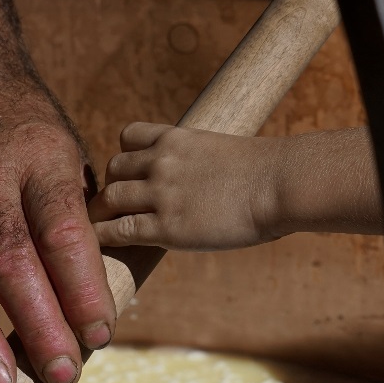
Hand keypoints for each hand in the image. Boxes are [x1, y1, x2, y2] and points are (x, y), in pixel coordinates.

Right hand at [0, 70, 114, 382]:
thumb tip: (96, 299)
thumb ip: (76, 216)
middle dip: (37, 324)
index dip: (82, 288)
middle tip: (61, 376)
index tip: (101, 336)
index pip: (62, 230)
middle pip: (8, 259)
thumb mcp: (63, 149)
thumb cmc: (21, 125)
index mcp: (37, 156)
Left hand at [89, 122, 282, 251]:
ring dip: (101, 214)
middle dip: (112, 187)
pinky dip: (103, 237)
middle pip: (114, 169)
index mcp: (175, 138)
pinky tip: (101, 246)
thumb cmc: (267, 174)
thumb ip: (199, 163)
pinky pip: (118, 230)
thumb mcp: (223, 153)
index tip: (128, 174)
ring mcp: (161, 193)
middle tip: (113, 208)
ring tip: (100, 228)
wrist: (282, 185)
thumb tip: (202, 181)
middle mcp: (161, 161)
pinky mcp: (166, 226)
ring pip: (109, 199)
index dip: (125, 157)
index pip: (128, 136)